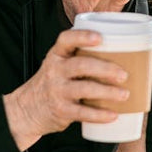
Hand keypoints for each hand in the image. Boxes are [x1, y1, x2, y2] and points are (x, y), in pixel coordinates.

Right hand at [3, 28, 129, 150]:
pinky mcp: (61, 110)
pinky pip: (82, 112)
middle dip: (105, 69)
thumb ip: (81, 58)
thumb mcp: (59, 65)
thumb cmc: (53, 82)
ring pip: (84, 89)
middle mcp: (55, 70)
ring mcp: (57, 90)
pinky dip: (100, 115)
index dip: (83, 36)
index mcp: (57, 55)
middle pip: (81, 65)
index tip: (100, 38)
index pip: (66, 39)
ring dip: (108, 92)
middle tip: (124, 75)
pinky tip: (113, 115)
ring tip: (124, 95)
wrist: (28, 108)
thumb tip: (123, 56)